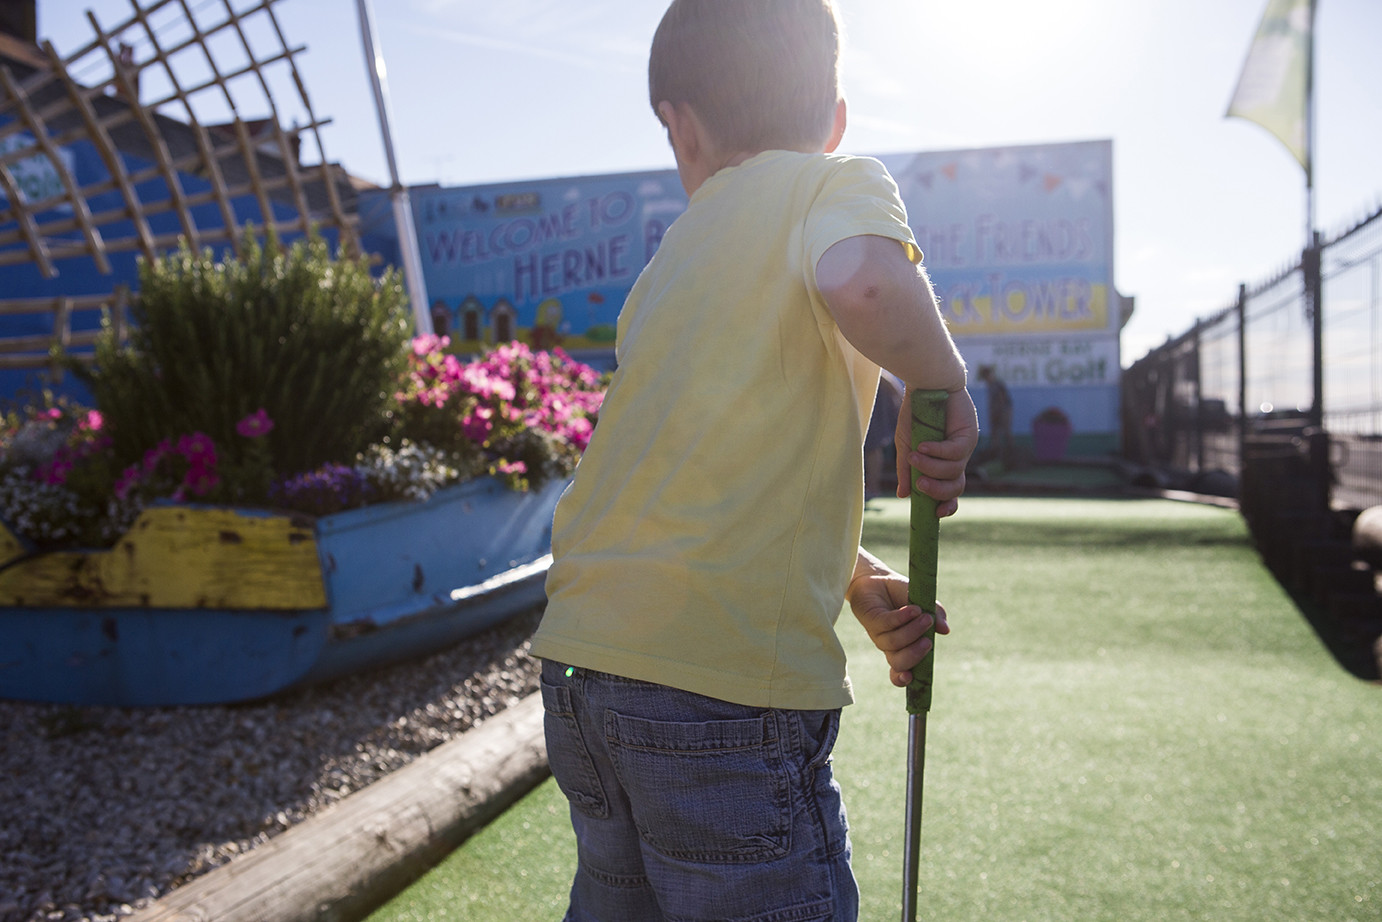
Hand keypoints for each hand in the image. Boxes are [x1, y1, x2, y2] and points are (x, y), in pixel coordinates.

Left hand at [847, 549, 950, 686]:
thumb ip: (936, 615)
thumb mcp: (924, 602)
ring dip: (912, 631)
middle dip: (915, 655)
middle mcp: (889, 644)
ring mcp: (878, 633)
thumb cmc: (900, 593)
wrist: (877, 577)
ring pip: (893, 643)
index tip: (912, 678)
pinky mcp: (871, 618)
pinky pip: (886, 623)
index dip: (904, 679)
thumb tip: (945, 630)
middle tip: (928, 640)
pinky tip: (913, 608)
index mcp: (902, 647)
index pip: (900, 671)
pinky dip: (902, 618)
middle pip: (898, 662)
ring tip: (925, 616)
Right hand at [894, 387, 978, 516]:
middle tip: (920, 485)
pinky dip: (937, 452)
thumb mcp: (905, 445)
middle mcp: (956, 459)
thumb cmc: (915, 413)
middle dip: (938, 491)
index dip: (947, 505)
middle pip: (956, 488)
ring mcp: (964, 448)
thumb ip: (906, 469)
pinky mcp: (968, 434)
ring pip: (954, 471)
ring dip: (932, 468)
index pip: (951, 492)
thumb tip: (902, 496)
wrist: (925, 384)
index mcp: (943, 464)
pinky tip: (923, 445)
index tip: (936, 513)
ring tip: (914, 456)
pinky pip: (954, 452)